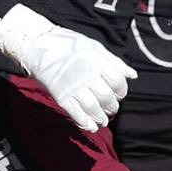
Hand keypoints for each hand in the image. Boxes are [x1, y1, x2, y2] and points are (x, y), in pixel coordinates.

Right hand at [0, 8, 135, 132]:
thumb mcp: (95, 47)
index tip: (118, 94)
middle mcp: (86, 75)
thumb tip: (132, 75)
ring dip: (100, 117)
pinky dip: (85, 122)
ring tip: (103, 119)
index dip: (121, 91)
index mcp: (97, 62)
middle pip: (106, 97)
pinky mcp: (60, 95)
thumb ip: (115, 62)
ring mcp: (72, 86)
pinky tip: (90, 126)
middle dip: (112, 106)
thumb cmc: (70, 45)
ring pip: (93, 108)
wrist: (39, 44)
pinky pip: (75, 113)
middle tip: (111, 109)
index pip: (117, 82)